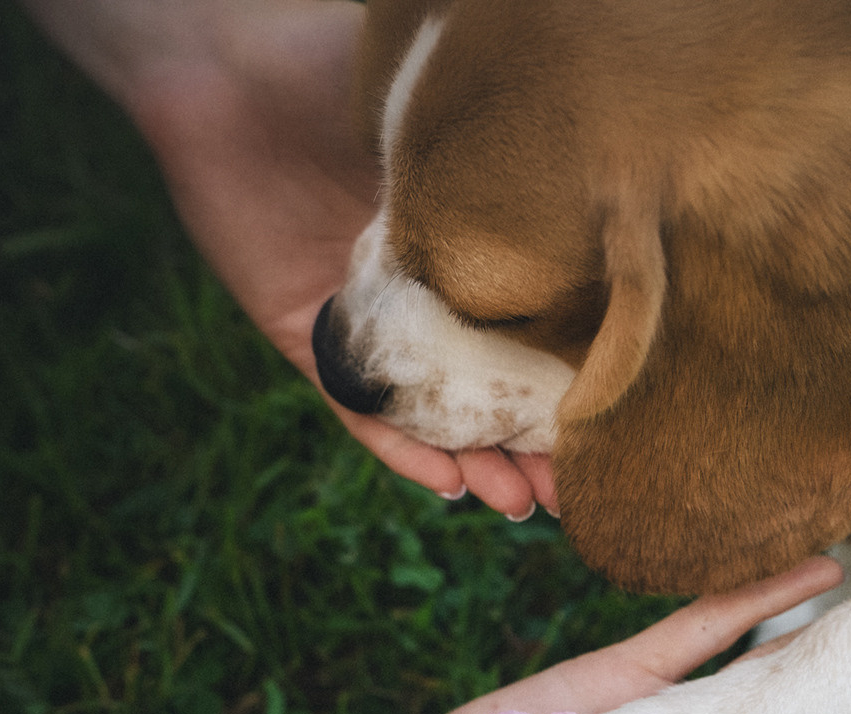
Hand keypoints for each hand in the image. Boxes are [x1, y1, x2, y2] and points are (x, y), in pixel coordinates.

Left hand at [20, 0, 558, 517]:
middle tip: (576, 489)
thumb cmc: (333, 73)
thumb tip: (605, 170)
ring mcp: (362, 324)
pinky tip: (449, 483)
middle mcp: (420, 294)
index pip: (526, 328)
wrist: (230, 76)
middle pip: (483, 388)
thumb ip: (507, 165)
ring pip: (426, 414)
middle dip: (531, 443)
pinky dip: (401, 450)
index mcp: (461, 244)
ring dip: (475, 464)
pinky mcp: (303, 337)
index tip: (619, 417)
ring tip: (521, 504)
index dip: (567, 377)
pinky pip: (358, 409)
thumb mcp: (441, 122)